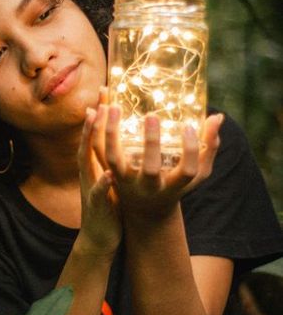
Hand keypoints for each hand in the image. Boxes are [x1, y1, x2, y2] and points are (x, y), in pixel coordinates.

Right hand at [76, 101, 121, 255]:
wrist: (99, 238)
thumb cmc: (111, 206)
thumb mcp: (114, 178)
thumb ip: (120, 158)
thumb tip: (134, 137)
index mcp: (95, 165)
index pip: (96, 135)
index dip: (99, 113)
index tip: (106, 90)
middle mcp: (89, 173)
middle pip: (87, 140)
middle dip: (93, 118)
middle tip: (100, 96)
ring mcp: (90, 187)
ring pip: (86, 160)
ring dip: (90, 139)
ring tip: (97, 119)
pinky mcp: (96, 206)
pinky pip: (97, 194)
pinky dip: (101, 183)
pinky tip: (109, 173)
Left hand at [97, 106, 222, 221]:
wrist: (145, 209)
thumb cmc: (175, 184)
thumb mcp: (197, 172)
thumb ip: (209, 146)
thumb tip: (217, 117)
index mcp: (174, 185)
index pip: (188, 171)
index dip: (190, 150)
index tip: (188, 126)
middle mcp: (149, 187)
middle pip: (151, 169)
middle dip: (151, 143)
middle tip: (151, 116)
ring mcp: (126, 181)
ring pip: (114, 159)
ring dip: (111, 133)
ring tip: (113, 106)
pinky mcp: (109, 173)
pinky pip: (98, 152)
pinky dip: (96, 131)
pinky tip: (99, 107)